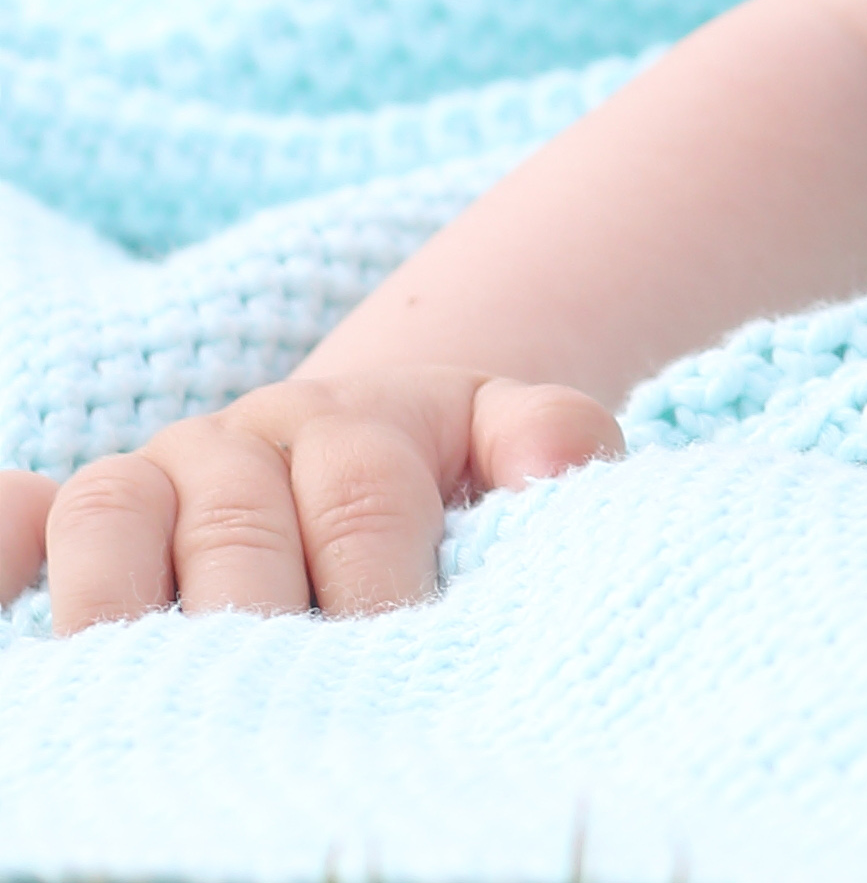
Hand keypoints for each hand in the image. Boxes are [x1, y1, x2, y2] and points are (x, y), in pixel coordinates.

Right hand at [6, 370, 620, 628]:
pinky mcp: (75, 515)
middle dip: (262, 610)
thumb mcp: (507, 442)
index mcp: (359, 421)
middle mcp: (243, 440)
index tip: (400, 649)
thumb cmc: (443, 472)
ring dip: (128, 604)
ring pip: (113, 516)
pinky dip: (5, 555)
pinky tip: (15, 620)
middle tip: (288, 697)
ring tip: (149, 689)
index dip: (382, 577)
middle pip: (239, 521)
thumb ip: (549, 440)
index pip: (367, 495)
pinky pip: (16, 516)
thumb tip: (559, 467)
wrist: (354, 436)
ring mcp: (151, 476)